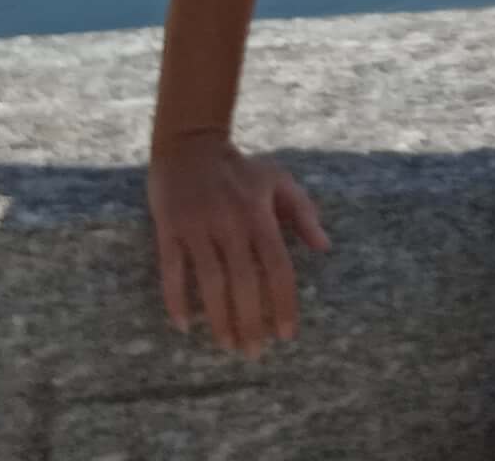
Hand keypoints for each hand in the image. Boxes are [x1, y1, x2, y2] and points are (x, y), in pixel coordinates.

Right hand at [145, 129, 332, 356]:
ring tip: (226, 345)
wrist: (190, 143)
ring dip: (218, 318)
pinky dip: (176, 299)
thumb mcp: (278, 180)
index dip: (282, 303)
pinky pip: (172, 270)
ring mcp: (197, 227)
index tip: (285, 335)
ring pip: (209, 282)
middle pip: (243, 282)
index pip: (277, 267)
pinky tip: (183, 326)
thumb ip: (303, 213)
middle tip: (254, 353)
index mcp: (259, 215)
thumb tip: (325, 246)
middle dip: (250, 321)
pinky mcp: (169, 229)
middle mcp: (230, 224)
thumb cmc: (239, 167)